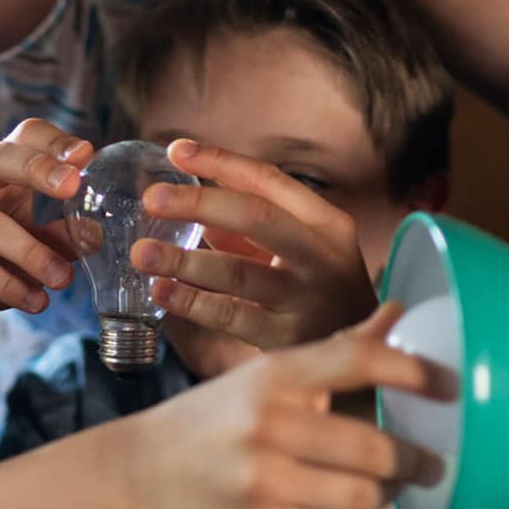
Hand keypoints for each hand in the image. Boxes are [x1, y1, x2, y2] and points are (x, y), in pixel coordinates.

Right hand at [0, 119, 88, 345]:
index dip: (55, 142)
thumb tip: (96, 233)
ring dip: (30, 252)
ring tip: (62, 279)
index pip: (23, 137)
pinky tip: (35, 301)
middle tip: (72, 187)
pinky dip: (7, 285)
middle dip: (37, 169)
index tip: (87, 156)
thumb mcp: (35, 246)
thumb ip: (62, 236)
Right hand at [123, 305, 444, 508]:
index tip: (452, 385)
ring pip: (362, 493)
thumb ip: (338, 350)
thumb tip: (400, 311)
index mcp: (274, 375)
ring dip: (386, 490)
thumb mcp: (265, 374)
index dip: (414, 372)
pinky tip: (343, 500)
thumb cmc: (214, 419)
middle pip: (375, 446)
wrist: (138, 476)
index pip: (359, 362)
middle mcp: (270, 424)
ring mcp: (266, 479)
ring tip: (393, 482)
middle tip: (435, 459)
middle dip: (415, 457)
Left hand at [131, 138, 377, 350]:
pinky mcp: (289, 339)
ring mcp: (307, 298)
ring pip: (239, 272)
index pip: (270, 181)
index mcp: (326, 223)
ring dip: (185, 260)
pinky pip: (231, 315)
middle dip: (199, 202)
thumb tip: (192, 205)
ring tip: (142, 253)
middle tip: (152, 198)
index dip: (221, 161)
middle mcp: (322, 256)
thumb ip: (251, 228)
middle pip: (256, 217)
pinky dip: (192, 302)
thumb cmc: (318, 292)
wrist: (365, 357)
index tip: (176, 150)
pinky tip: (161, 291)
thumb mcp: (300, 251)